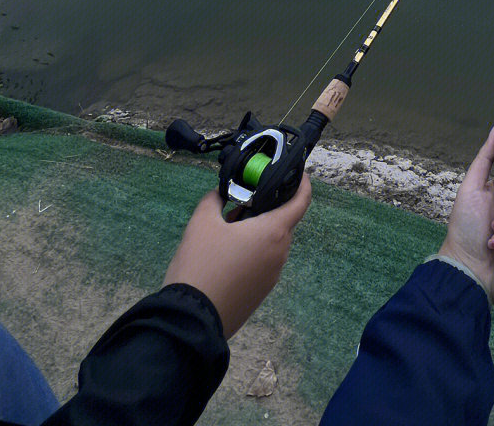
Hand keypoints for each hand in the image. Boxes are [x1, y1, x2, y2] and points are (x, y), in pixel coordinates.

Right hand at [163, 176, 311, 338]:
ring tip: (226, 230)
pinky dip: (252, 253)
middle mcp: (280, 254)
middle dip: (266, 209)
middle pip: (283, 223)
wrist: (190, 320)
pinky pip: (263, 264)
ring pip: (271, 244)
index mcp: (274, 232)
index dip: (303, 183)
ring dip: (257, 232)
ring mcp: (272, 277)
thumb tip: (221, 193)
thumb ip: (214, 199)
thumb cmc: (201, 264)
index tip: (296, 173)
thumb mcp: (202, 222)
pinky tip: (225, 256)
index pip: (302, 201)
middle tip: (240, 203)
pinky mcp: (260, 294)